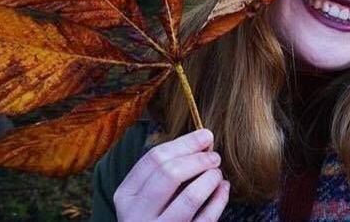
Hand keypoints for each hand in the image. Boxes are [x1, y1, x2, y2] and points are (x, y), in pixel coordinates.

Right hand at [113, 129, 229, 221]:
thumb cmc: (154, 215)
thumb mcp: (147, 194)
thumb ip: (166, 170)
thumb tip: (202, 139)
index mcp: (126, 195)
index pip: (153, 159)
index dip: (183, 143)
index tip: (205, 135)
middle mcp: (136, 214)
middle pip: (169, 174)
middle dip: (198, 159)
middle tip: (215, 156)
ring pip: (189, 198)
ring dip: (209, 178)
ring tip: (217, 173)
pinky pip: (206, 219)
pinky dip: (219, 200)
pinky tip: (224, 188)